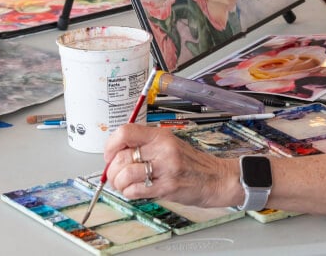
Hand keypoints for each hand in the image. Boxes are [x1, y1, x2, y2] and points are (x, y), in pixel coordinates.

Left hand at [103, 123, 240, 207]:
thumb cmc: (192, 164)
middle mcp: (162, 149)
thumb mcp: (170, 145)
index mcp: (161, 136)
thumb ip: (146, 146)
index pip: (125, 132)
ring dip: (119, 184)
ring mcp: (165, 168)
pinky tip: (136, 192)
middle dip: (112, 170)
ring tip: (125, 186)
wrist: (217, 178)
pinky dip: (129, 193)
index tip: (109, 155)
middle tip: (115, 176)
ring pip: (124, 175)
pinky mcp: (167, 187)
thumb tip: (116, 154)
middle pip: (121, 156)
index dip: (110, 145)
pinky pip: (135, 191)